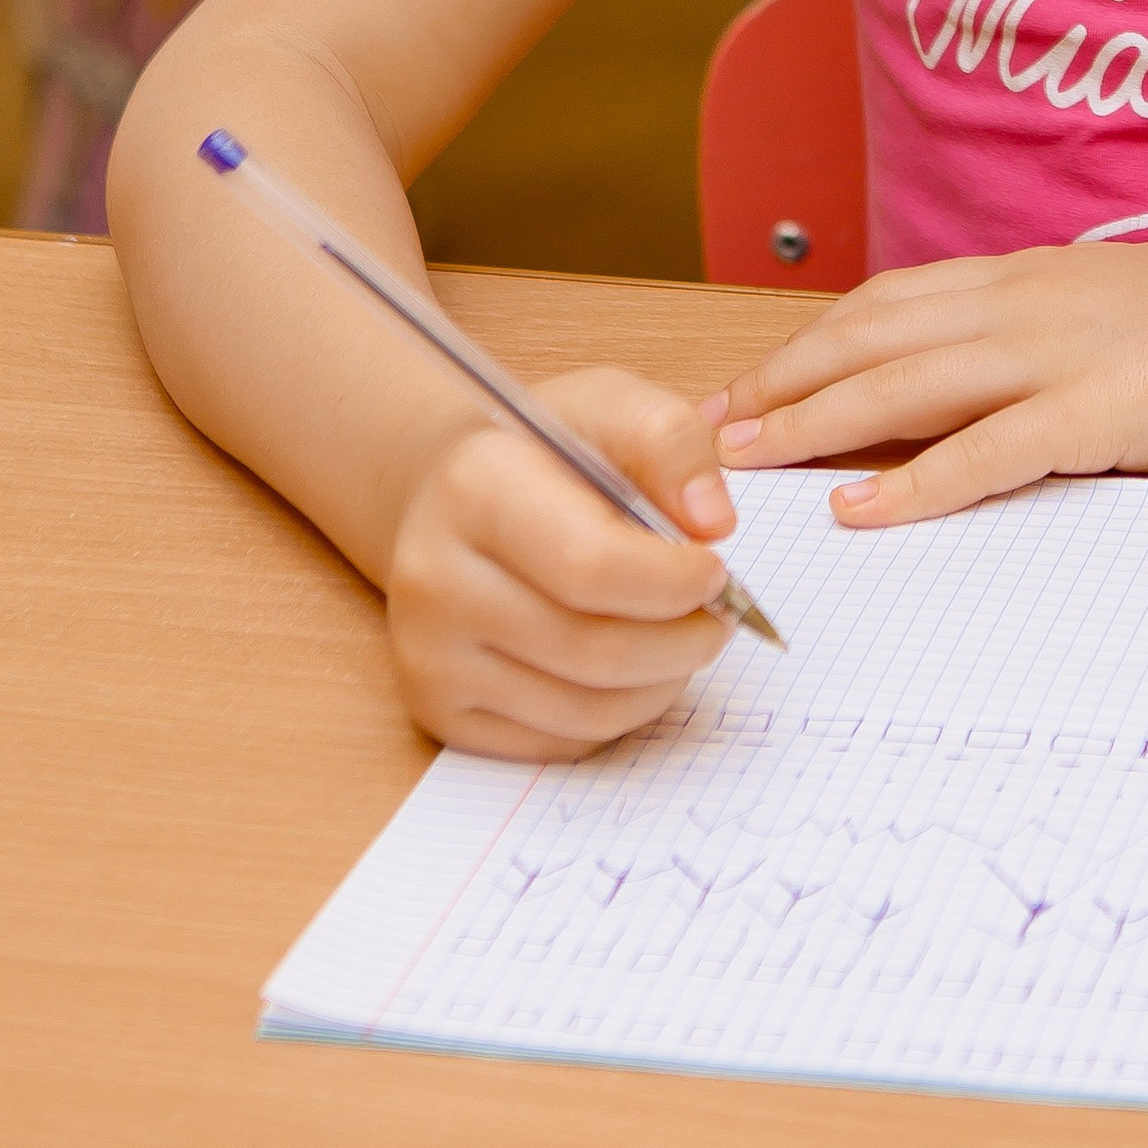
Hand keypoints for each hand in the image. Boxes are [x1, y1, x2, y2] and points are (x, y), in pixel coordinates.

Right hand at [385, 367, 738, 758]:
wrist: (443, 495)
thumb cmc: (542, 451)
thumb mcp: (610, 406)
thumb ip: (670, 444)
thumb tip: (714, 522)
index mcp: (476, 487)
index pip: (592, 566)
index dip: (674, 581)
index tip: (716, 570)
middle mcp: (434, 578)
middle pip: (591, 649)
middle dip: (682, 641)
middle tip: (720, 619)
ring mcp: (427, 654)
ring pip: (582, 708)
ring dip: (661, 683)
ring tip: (686, 641)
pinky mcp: (435, 709)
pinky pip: (557, 741)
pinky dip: (619, 714)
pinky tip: (636, 669)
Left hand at [705, 238, 1147, 529]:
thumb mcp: (1123, 307)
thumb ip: (1051, 330)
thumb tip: (987, 367)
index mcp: (1034, 278)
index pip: (890, 302)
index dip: (808, 342)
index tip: (745, 383)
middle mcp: (1030, 303)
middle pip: (873, 336)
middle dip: (780, 382)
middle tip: (704, 429)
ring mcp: (1062, 354)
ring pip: (907, 384)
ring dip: (815, 423)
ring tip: (745, 462)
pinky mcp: (1102, 413)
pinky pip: (989, 451)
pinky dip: (915, 482)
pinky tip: (860, 510)